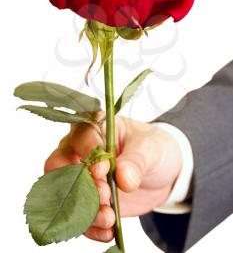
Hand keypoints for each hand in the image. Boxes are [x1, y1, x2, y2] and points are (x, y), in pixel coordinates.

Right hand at [44, 112, 181, 242]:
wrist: (163, 173)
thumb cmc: (152, 149)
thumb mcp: (150, 149)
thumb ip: (135, 162)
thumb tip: (122, 178)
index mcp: (95, 127)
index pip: (80, 137)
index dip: (88, 154)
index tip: (103, 170)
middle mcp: (80, 150)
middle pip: (59, 165)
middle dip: (79, 184)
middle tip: (105, 195)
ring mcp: (80, 176)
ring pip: (64, 192)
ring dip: (84, 209)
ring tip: (109, 218)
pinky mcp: (86, 199)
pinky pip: (77, 214)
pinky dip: (90, 226)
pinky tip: (107, 231)